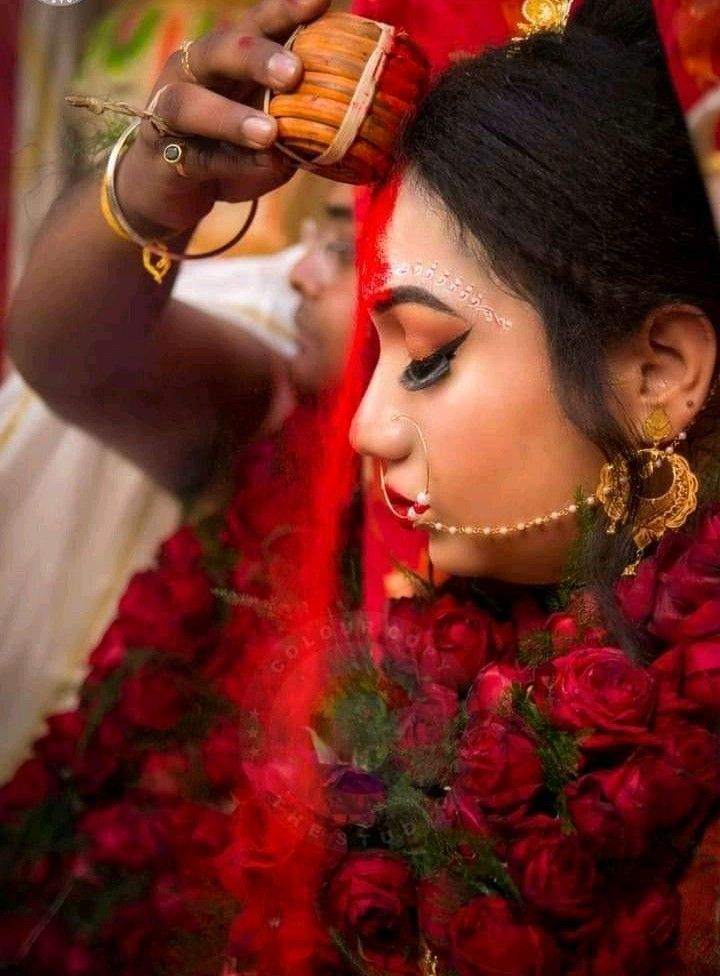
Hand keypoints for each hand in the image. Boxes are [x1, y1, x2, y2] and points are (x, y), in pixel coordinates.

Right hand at [116, 0, 330, 234]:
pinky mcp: (160, 157)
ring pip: (190, 103)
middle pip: (218, 51)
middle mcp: (192, 74)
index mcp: (225, 60)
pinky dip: (230, 163)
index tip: (320, 2)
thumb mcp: (269, 137)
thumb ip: (295, 124)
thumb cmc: (226, 154)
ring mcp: (168, 114)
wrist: (171, 194)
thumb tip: (338, 122)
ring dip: (231, 117)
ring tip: (269, 133)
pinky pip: (195, 158)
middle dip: (256, 57)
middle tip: (294, 72)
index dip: (283, 11)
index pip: (254, 26)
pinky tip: (261, 167)